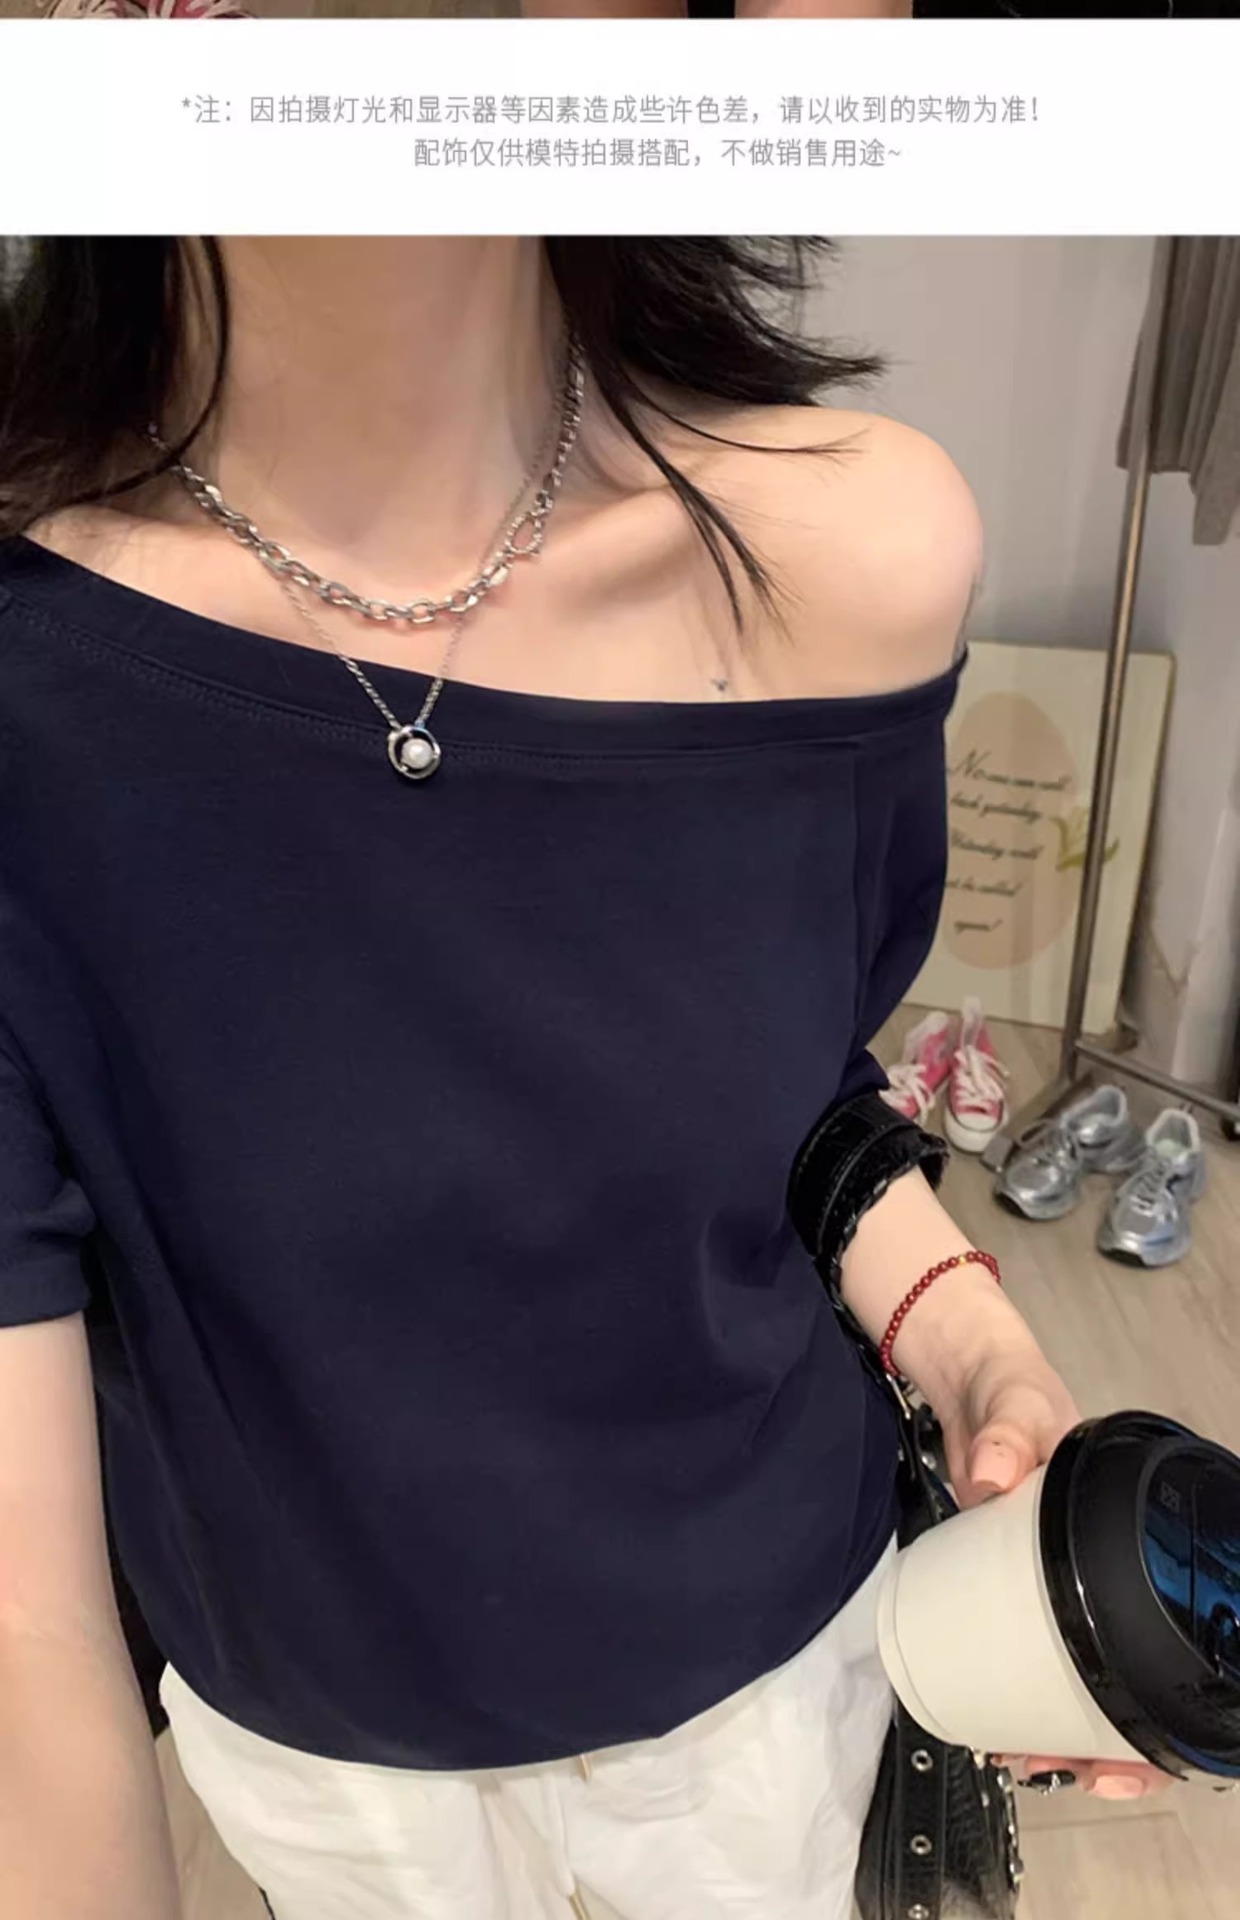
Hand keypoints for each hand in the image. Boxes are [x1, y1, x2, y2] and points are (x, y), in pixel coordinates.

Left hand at [919, 1326, 1170, 1802]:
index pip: (1168, 1624)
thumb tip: (992, 1474)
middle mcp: (1101, 1563)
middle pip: (1128, 1674)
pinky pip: (1027, 1651)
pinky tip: (998, 1724)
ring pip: (1079, 1675)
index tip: (1139, 1753)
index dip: (1163, 1706)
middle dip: (1111, 1739)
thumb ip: (1007, 1431)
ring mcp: (1055, 1579)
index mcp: (1124, 1529)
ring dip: (1062, 1727)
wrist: (962, 1374)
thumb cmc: (1010, 1385)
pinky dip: (1018, 1692)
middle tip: (1075, 1770)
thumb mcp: (1017, 1403)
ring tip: (1029, 1760)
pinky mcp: (1010, 1581)